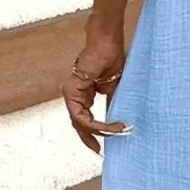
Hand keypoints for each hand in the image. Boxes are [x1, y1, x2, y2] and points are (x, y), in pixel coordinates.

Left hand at [61, 35, 129, 153]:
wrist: (107, 39)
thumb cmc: (111, 56)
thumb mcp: (115, 85)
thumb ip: (112, 102)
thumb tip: (117, 119)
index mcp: (84, 94)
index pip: (85, 119)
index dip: (96, 131)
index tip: (110, 138)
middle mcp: (75, 95)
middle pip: (79, 124)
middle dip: (90, 138)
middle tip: (100, 150)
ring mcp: (72, 93)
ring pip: (80, 122)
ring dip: (98, 131)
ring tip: (116, 133)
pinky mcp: (72, 90)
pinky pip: (81, 115)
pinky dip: (96, 123)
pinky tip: (111, 125)